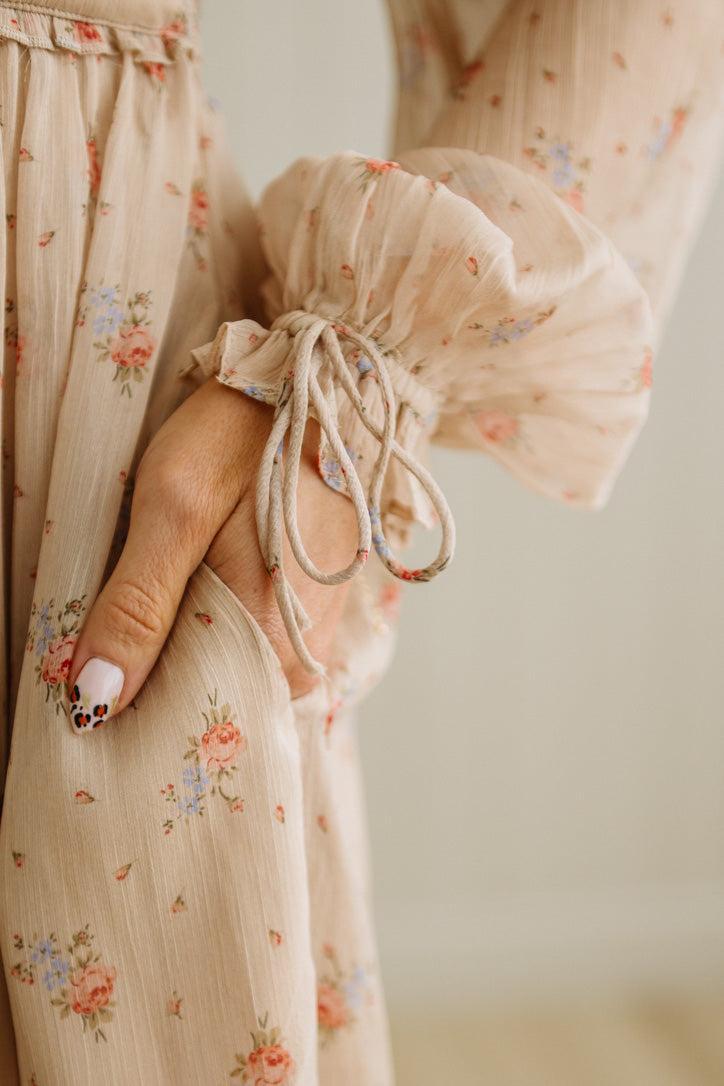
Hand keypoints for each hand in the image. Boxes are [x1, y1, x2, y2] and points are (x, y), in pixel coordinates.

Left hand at [65, 377, 357, 732]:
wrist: (311, 383)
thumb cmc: (243, 436)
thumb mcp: (172, 511)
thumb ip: (136, 610)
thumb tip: (95, 698)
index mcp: (276, 643)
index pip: (199, 722)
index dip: (140, 713)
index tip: (95, 698)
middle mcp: (305, 654)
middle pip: (215, 698)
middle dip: (158, 681)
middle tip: (111, 646)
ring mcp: (311, 631)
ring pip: (230, 669)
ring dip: (183, 651)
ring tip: (148, 612)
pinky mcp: (309, 607)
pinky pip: (252, 643)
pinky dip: (211, 629)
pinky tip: (185, 595)